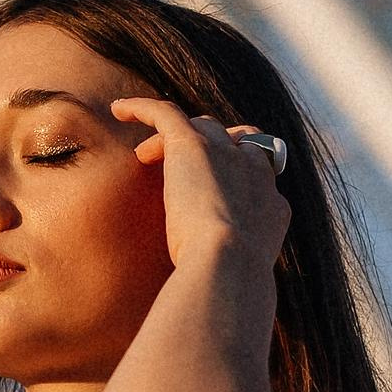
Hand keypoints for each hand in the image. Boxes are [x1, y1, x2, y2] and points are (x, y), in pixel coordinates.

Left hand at [111, 95, 290, 278]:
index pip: (258, 172)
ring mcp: (225, 154)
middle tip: (182, 172)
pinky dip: (142, 109)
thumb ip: (236, 264)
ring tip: (146, 156)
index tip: (217, 189)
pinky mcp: (193, 145)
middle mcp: (255, 171)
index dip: (237, 171)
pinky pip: (166, 113)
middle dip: (211, 148)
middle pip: (233, 140)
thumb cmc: (231, 282)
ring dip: (175, 138)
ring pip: (201, 126)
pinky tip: (119, 110)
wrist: (230, 265)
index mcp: (272, 204)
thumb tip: (219, 281)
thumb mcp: (242, 273)